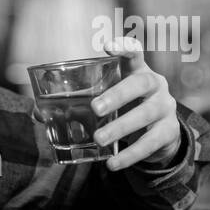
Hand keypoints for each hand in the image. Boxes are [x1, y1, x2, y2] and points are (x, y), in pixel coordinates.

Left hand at [90, 38, 181, 170]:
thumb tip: (39, 114)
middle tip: (95, 108)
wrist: (161, 135)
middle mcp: (156, 85)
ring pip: (145, 114)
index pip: (135, 53)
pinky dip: (130, 154)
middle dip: (117, 95)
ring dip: (120, 127)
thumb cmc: (127, 109)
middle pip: (141, 83)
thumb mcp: (111, 101)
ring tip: (99, 139)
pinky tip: (113, 162)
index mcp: (138, 71)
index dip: (124, 47)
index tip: (108, 47)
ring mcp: (166, 107)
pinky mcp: (169, 131)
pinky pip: (150, 143)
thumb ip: (81, 103)